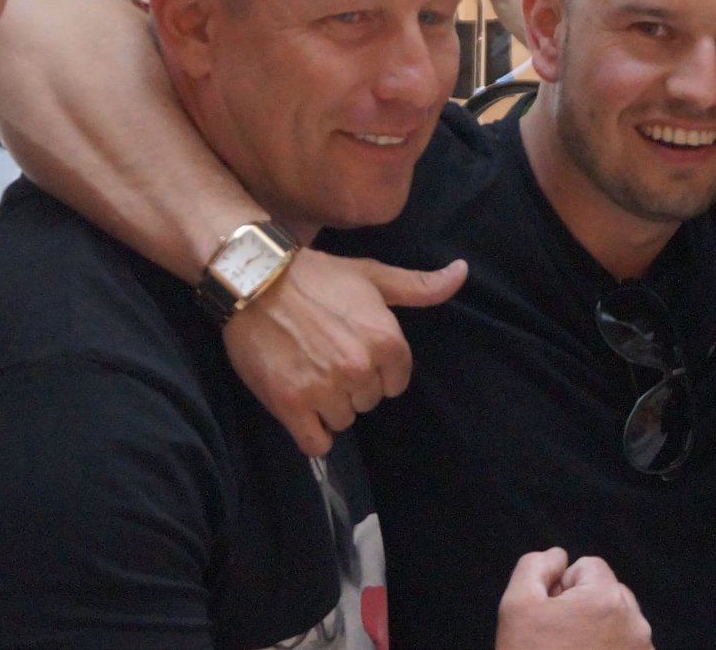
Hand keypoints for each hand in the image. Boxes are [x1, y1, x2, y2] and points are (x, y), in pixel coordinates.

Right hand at [224, 251, 467, 455]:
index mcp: (387, 341)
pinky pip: (315, 443)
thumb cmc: (316, 277)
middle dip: (351, 386)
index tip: (352, 351)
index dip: (376, 370)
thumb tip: (462, 272)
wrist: (254, 279)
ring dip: (327, 406)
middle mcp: (360, 369)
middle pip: (368, 402)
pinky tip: (300, 408)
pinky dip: (310, 433)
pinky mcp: (290, 405)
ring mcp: (325, 389)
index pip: (396, 382)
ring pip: (342, 420)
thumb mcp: (373, 276)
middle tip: (324, 358)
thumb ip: (420, 286)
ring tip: (306, 374)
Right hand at [497, 548, 652, 649]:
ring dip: (596, 632)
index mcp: (607, 598)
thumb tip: (557, 557)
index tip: (550, 616)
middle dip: (582, 608)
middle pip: (606, 594)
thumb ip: (535, 568)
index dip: (562, 588)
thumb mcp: (517, 607)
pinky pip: (624, 647)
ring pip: (616, 623)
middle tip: (557, 638)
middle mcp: (634, 622)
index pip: (587, 567)